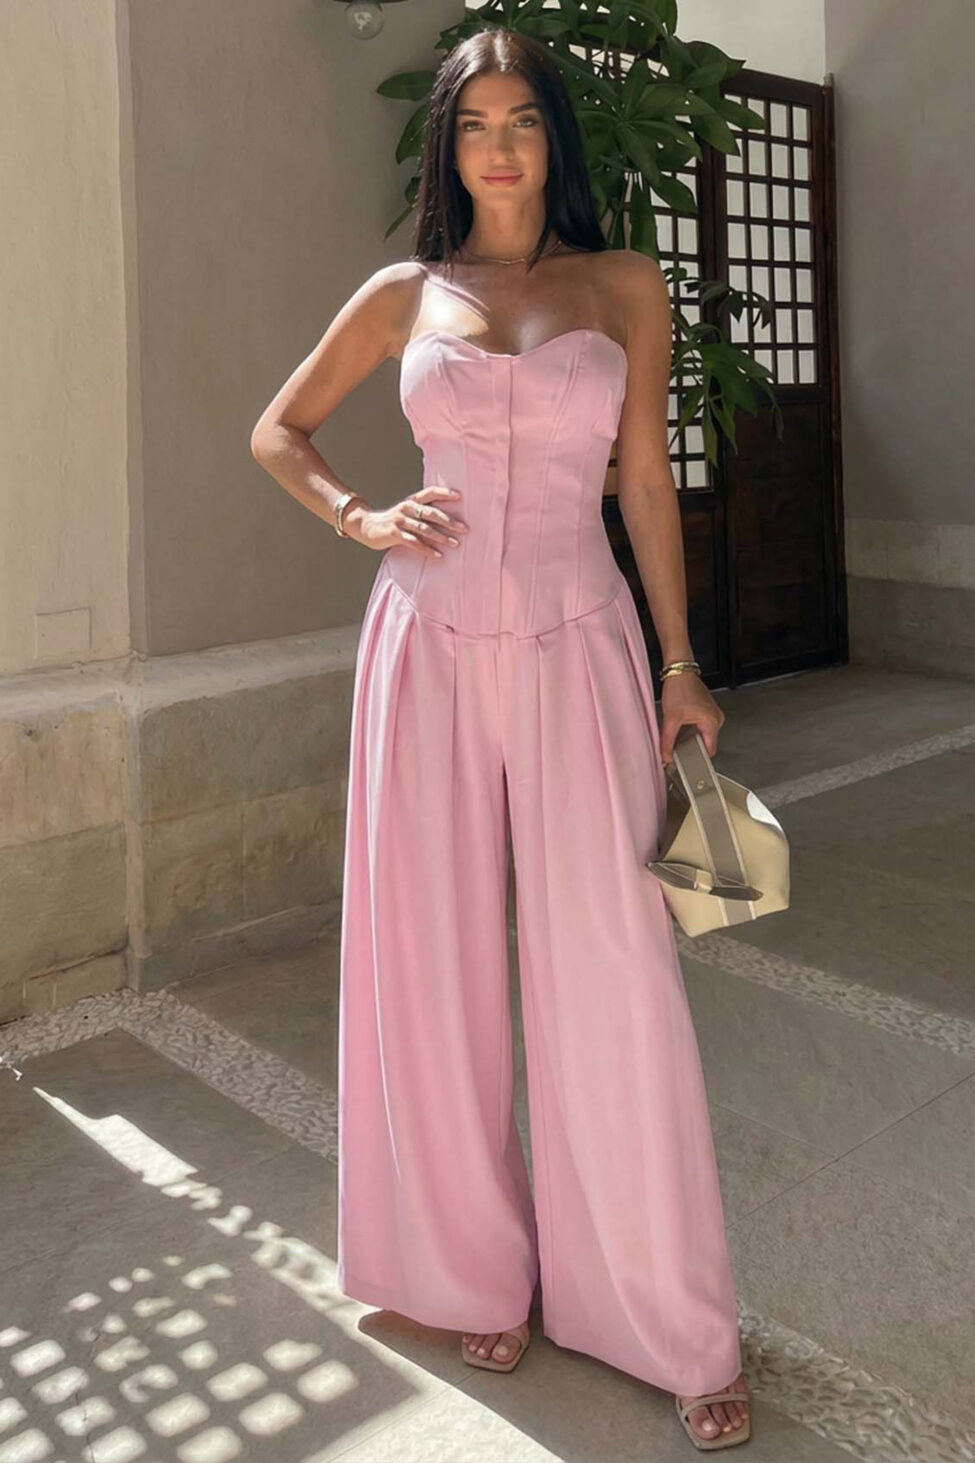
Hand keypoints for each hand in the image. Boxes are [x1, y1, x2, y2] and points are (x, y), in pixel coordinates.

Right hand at [344, 485, 467, 556]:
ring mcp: (400, 521)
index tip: (460, 497)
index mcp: (412, 500)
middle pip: (431, 513)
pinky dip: (427, 549)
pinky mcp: (394, 534)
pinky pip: (414, 543)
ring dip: (441, 537)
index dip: (444, 493)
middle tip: (464, 528)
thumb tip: (448, 519)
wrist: (367, 526)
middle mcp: (407, 508)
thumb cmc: (393, 521)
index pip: (430, 492)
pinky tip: (438, 555)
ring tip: (455, 544)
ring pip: (424, 529)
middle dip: (449, 521)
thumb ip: (423, 512)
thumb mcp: (407, 511)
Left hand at [658, 670, 724, 766]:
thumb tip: (665, 757)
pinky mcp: (707, 709)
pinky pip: (701, 726)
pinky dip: (692, 730)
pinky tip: (681, 728)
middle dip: (692, 748)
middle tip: (677, 751)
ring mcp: (713, 713)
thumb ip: (667, 741)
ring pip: (702, 735)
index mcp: (712, 722)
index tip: (687, 764)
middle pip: (706, 743)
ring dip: (691, 738)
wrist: (679, 670)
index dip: (697, 759)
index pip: (709, 750)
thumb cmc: (679, 688)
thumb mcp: (670, 718)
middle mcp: (716, 718)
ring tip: (678, 737)